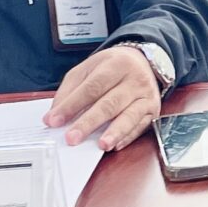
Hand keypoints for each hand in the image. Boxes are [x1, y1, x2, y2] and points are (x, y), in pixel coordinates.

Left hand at [45, 44, 162, 151]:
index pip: (92, 87)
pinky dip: (128, 137)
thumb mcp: (88, 69)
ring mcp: (146, 95)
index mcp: (116, 65)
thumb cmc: (111, 68)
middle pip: (110, 103)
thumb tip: (56, 114)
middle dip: (89, 122)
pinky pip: (141, 126)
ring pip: (129, 116)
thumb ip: (70, 90)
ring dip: (114, 132)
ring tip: (101, 145)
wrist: (142, 61)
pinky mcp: (153, 109)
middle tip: (72, 138)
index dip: (72, 105)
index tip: (54, 120)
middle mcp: (134, 79)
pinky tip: (116, 145)